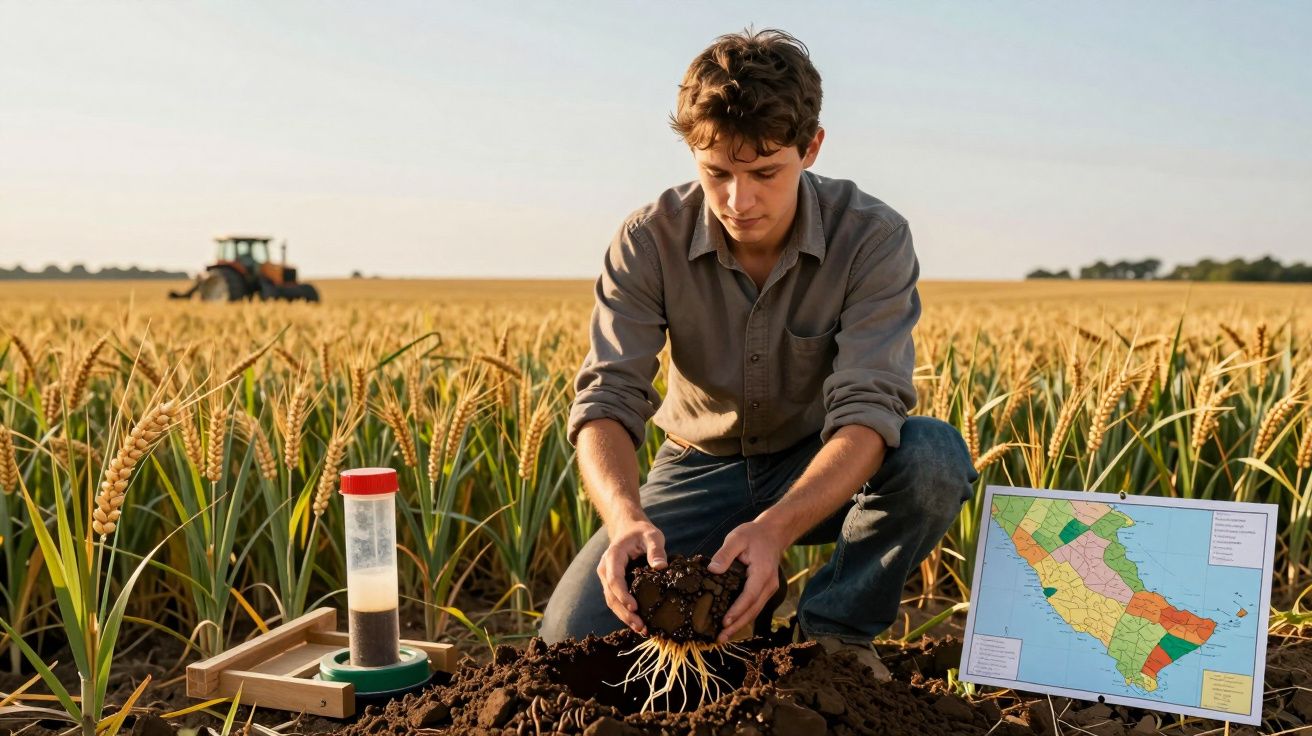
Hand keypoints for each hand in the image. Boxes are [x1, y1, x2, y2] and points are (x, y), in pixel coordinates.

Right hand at [596, 519, 666, 634]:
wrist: (629, 529)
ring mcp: (607, 578)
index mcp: (613, 556)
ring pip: (612, 601)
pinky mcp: (613, 585)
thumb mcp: (652, 536)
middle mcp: (606, 569)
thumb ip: (656, 550)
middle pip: (611, 595)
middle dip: (625, 613)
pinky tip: (639, 623)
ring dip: (625, 617)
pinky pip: (616, 601)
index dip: (623, 594)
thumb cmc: (641, 533)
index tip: (635, 607)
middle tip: (641, 626)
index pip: (614, 578)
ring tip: (642, 629)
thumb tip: (661, 567)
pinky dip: (626, 613)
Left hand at [707, 520, 787, 643]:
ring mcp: (769, 588)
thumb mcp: (737, 538)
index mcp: (762, 572)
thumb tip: (712, 570)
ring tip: (723, 637)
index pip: (750, 595)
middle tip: (720, 638)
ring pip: (755, 611)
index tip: (724, 621)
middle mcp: (769, 584)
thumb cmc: (753, 535)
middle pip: (753, 609)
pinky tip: (732, 624)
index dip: (737, 610)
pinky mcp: (765, 590)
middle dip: (737, 625)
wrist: (773, 533)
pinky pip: (755, 606)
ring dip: (740, 625)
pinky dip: (744, 617)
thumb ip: (724, 554)